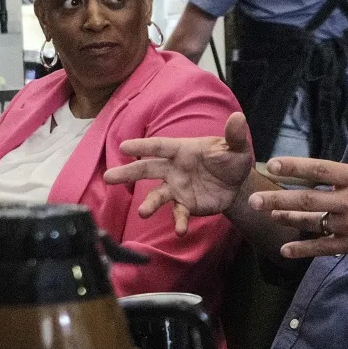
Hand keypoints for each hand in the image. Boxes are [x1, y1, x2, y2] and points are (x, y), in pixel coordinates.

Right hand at [111, 111, 258, 234]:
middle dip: (128, 173)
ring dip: (150, 204)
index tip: (123, 146)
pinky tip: (180, 231)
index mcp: (182, 150)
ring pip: (158, 195)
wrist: (237, 184)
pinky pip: (179, 214)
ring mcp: (177, 188)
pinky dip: (179, 222)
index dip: (142, 146)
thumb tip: (238, 118)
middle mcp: (174, 169)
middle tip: (109, 177)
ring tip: (143, 212)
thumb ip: (235, 136)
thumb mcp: (236, 148)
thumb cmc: (231, 159)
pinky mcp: (186, 205)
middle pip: (147, 169)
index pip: (159, 146)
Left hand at [251, 109, 347, 262]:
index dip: (295, 166)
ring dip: (286, 219)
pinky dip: (303, 250)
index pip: (321, 169)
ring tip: (265, 215)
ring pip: (311, 222)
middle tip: (254, 199)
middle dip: (278, 198)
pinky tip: (285, 250)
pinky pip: (323, 248)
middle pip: (307, 199)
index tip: (273, 164)